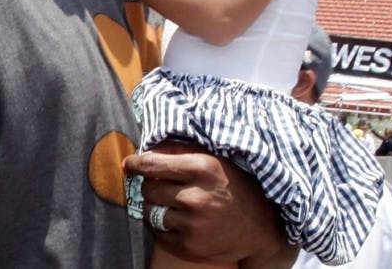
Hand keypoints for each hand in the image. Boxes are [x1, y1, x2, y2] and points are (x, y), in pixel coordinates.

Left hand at [124, 142, 291, 265]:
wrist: (262, 228)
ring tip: (168, 202)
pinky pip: (159, 233)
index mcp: (202, 168)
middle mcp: (195, 196)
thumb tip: (149, 146)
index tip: (128, 163)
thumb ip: (183, 150)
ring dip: (154, 205)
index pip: (153, 164)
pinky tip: (175, 219)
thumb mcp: (216, 160)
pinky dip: (161, 225)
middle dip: (150, 185)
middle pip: (149, 188)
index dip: (136, 163)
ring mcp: (191, 223)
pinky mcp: (189, 245)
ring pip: (150, 211)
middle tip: (159, 184)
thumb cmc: (237, 187)